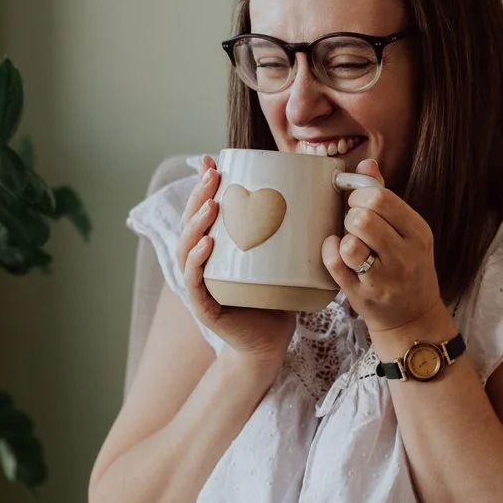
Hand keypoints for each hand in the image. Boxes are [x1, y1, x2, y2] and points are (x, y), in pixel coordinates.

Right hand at [177, 156, 295, 366]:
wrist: (271, 342)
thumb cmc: (277, 296)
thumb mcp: (281, 256)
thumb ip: (288, 228)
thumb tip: (316, 191)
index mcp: (214, 247)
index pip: (201, 210)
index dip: (202, 185)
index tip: (212, 159)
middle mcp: (200, 262)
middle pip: (189, 223)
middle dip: (198, 195)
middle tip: (214, 174)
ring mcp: (199, 284)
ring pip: (186, 248)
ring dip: (195, 223)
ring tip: (211, 204)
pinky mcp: (205, 307)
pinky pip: (195, 281)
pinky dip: (197, 262)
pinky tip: (207, 244)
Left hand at [321, 159, 443, 334]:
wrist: (413, 318)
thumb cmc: (406, 267)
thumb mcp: (407, 231)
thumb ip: (386, 196)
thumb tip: (367, 163)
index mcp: (418, 232)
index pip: (381, 198)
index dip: (360, 195)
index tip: (358, 203)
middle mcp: (405, 255)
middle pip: (363, 217)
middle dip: (350, 215)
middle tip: (352, 223)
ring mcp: (384, 278)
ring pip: (350, 243)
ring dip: (343, 237)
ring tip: (350, 242)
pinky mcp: (363, 296)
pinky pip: (336, 265)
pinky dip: (329, 253)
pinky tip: (335, 252)